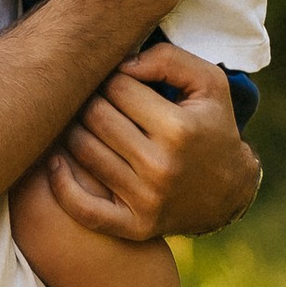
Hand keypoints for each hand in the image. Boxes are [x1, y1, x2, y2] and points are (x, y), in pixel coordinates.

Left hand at [44, 38, 260, 244]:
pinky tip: (57, 161)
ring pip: (82, 150)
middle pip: (95, 117)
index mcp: (179, 129)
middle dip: (92, 101)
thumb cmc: (212, 127)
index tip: (118, 83)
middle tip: (97, 100)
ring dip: (73, 131)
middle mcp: (161, 166)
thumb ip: (168, 60)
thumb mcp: (209, 84)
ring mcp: (146, 200)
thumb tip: (122, 64)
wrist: (228, 192)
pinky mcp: (134, 226)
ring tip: (83, 123)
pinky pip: (82, 208)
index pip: (117, 87)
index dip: (113, 78)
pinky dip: (61, 183)